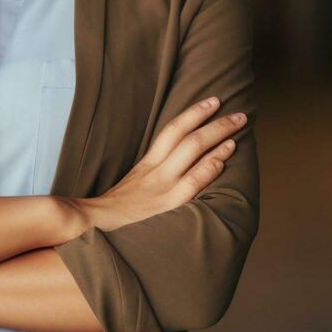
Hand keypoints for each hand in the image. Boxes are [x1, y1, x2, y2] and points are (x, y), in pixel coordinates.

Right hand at [64, 96, 243, 234]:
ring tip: (237, 131)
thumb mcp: (129, 187)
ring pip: (194, 154)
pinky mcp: (168, 207)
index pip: (172, 130)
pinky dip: (210, 167)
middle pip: (189, 137)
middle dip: (215, 123)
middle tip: (239, 114)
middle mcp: (156, 172)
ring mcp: (162, 188)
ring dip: (219, 140)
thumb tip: (164, 164)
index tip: (212, 102)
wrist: (92, 228)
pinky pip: (192, 182)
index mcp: (146, 165)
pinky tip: (224, 160)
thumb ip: (147, 174)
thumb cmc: (114, 214)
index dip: (194, 113)